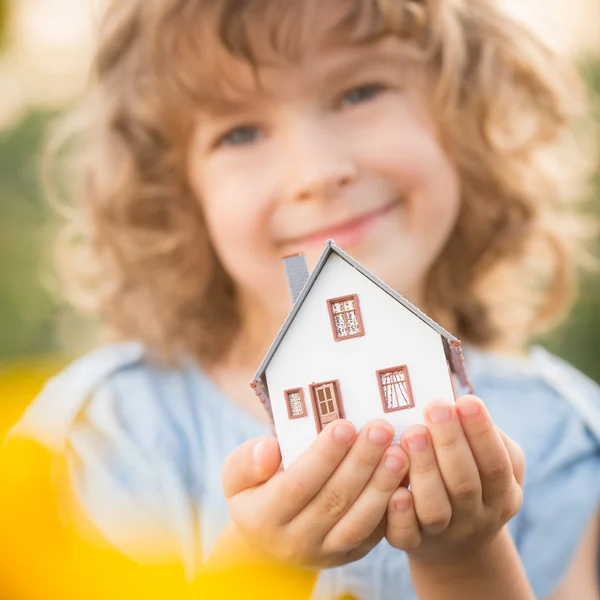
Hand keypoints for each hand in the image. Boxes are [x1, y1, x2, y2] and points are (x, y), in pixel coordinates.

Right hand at [222, 419, 408, 568]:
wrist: (269, 543)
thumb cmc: (255, 494)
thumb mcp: (236, 477)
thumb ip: (246, 461)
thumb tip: (270, 449)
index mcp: (265, 517)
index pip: (298, 485)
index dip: (323, 456)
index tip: (344, 425)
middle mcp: (296, 541)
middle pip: (334, 500)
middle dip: (361, 462)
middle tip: (381, 429)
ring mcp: (326, 551)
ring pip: (359, 520)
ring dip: (382, 485)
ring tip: (399, 452)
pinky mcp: (350, 554)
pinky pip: (374, 533)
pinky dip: (393, 507)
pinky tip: (405, 477)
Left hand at [385, 395, 524, 566]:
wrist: (456, 544)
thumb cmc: (470, 478)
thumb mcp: (488, 459)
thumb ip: (479, 433)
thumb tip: (456, 400)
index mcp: (501, 492)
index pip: (496, 463)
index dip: (482, 433)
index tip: (465, 401)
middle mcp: (476, 516)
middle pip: (465, 483)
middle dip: (450, 443)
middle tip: (435, 408)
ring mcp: (444, 533)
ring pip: (435, 509)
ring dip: (424, 470)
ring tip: (412, 434)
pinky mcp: (412, 543)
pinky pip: (405, 535)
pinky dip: (400, 514)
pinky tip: (394, 489)